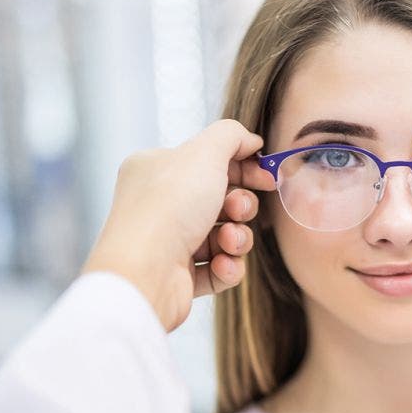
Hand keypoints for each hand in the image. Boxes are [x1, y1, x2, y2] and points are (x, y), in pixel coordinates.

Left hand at [82, 120, 275, 331]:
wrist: (144, 273)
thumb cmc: (168, 208)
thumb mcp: (204, 153)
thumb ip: (231, 136)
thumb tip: (250, 140)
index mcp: (157, 170)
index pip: (209, 161)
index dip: (244, 167)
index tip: (267, 175)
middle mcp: (159, 204)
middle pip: (222, 199)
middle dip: (241, 205)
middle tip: (238, 210)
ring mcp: (168, 242)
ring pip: (225, 235)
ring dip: (237, 238)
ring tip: (228, 242)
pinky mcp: (179, 276)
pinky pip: (220, 267)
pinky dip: (228, 266)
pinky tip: (221, 264)